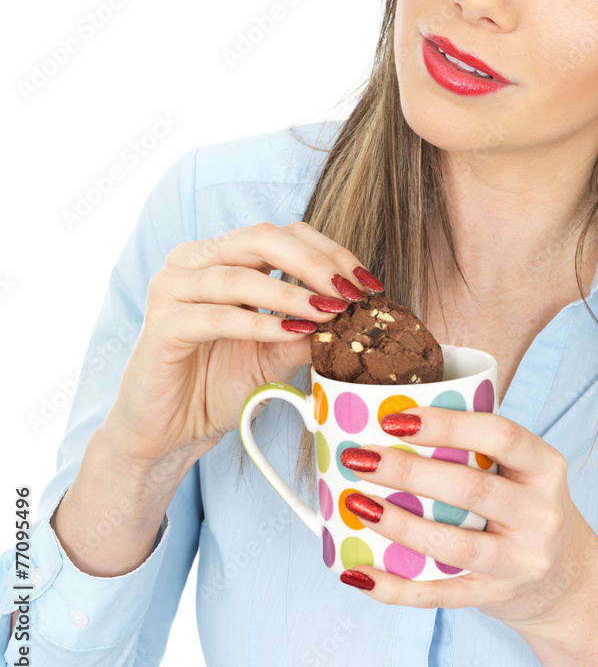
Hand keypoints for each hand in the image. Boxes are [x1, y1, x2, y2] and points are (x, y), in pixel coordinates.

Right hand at [106, 221, 382, 465]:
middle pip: (262, 239)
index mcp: (222, 255)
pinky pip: (217, 316)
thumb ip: (309, 327)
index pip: (284, 235)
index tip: (366, 281)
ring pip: (240, 276)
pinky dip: (259, 323)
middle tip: (351, 290)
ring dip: (291, 294)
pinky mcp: (161, 324)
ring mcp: (172, 288)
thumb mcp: (277, 353)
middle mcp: (194, 260)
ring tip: (329, 312)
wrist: (171, 431)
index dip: (329, 252)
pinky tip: (292, 334)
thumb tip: (358, 313)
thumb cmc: (219, 384)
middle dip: (314, 263)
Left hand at [337, 406, 597, 629]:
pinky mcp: (496, 596)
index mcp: (545, 467)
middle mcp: (540, 515)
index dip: (446, 425)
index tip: (394, 418)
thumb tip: (390, 416)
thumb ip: (477, 446)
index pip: (500, 436)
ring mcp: (521, 561)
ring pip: (454, 545)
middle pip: (471, 489)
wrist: (567, 581)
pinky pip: (440, 594)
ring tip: (356, 504)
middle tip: (359, 457)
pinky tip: (358, 573)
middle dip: (408, 471)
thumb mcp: (523, 469)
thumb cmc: (524, 505)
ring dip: (399, 525)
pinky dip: (396, 587)